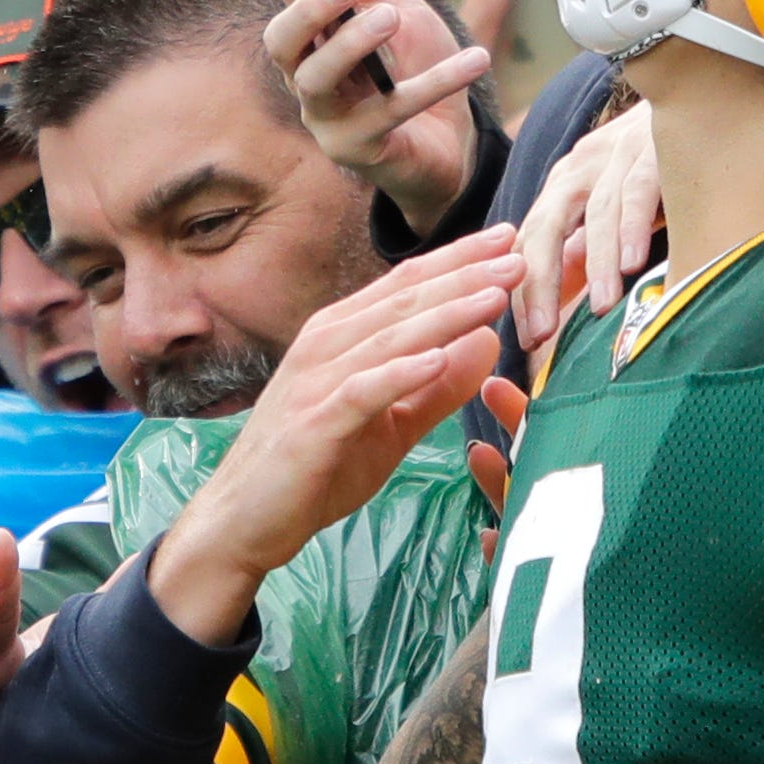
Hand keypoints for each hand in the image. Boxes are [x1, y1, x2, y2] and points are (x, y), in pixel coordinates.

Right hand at [146, 231, 524, 639]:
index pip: (408, 287)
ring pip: (390, 337)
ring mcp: (316, 381)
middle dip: (465, 275)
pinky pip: (363, 390)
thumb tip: (489, 342)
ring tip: (496, 296)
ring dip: (446, 313)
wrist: (244, 521)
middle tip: (518, 254)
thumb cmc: (315, 469)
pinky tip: (441, 358)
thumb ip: (438, 388)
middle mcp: (326, 345)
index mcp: (342, 336)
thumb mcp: (392, 426)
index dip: (460, 262)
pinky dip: (402, 372)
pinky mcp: (313, 423)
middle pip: (405, 300)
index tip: (511, 242)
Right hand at [251, 0, 492, 234]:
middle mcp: (306, 75)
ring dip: (352, 43)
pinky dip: (436, 83)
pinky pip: (393, 112)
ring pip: (319, 79)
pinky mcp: (361, 149)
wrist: (453, 142)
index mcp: (311, 32)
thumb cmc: (413, 67)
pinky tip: (474, 59)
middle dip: (308, 7)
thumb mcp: (394, 2)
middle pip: (281, 39)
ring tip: (390, 18)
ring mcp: (328, 116)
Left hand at [512, 97, 659, 346]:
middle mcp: (581, 167)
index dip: (525, 290)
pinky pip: (640, 189)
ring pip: (598, 212)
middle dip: (540, 282)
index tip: (526, 338)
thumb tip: (565, 305)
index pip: (530, 241)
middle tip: (541, 333)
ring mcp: (617, 154)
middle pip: (547, 227)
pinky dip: (634, 226)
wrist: (698, 94)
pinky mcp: (655, 146)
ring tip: (599, 308)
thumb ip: (586, 249)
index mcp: (564, 185)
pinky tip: (633, 263)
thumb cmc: (654, 166)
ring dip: (597, 263)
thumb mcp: (611, 207)